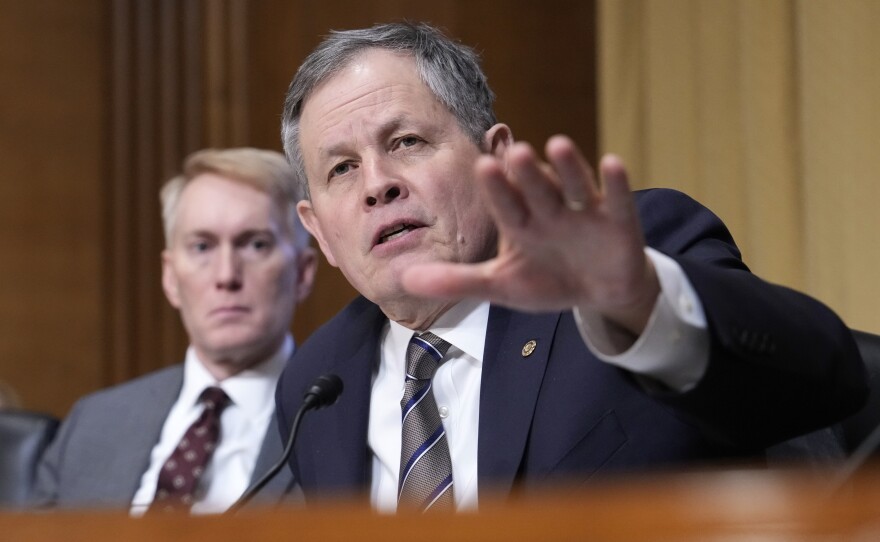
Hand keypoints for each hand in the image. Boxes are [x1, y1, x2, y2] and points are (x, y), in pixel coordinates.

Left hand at [401, 135, 659, 334]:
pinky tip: (613, 163)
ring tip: (557, 145)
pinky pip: (618, 200)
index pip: (505, 205)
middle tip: (513, 152)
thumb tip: (404, 280)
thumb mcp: (501, 285)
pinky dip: (617, 184)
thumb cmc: (546, 280)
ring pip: (575, 186)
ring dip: (568, 167)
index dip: (497, 188)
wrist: (598, 291)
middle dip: (526, 174)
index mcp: (521, 223)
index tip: (483, 166)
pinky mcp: (619, 221)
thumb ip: (457, 281)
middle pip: (537, 190)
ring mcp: (585, 212)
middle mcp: (551, 210)